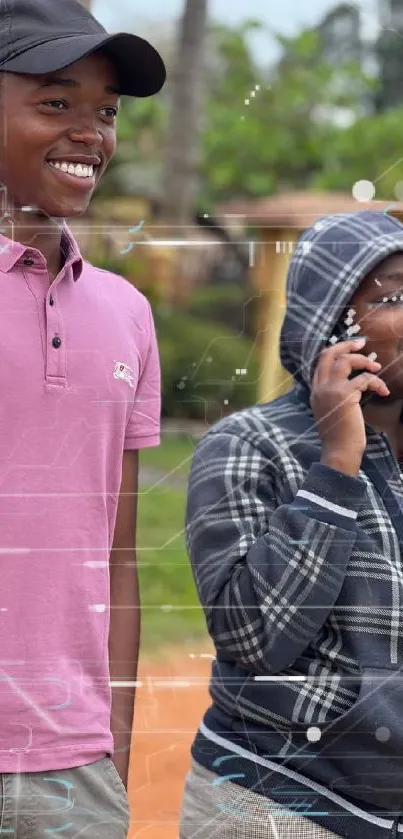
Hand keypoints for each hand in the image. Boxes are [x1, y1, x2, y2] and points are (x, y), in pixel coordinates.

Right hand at [310, 337, 389, 475]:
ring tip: (376, 368)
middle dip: (347, 345)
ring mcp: (330, 390)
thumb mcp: (329, 411)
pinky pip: (364, 379)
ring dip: (364, 361)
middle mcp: (320, 387)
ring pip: (345, 360)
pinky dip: (377, 383)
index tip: (352, 349)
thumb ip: (332, 396)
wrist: (338, 451)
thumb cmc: (338, 435)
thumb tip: (351, 383)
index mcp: (315, 390)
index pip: (321, 361)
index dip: (337, 351)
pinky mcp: (345, 395)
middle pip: (329, 354)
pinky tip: (383, 392)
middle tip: (362, 344)